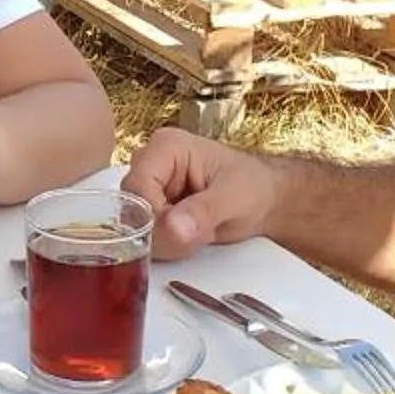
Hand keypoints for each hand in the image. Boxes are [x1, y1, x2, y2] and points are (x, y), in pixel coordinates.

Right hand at [121, 129, 274, 257]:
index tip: (180, 232)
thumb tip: (174, 226)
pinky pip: (144, 236)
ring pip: (133, 226)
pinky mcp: (151, 209)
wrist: (264, 201)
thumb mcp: (235, 197)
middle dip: (162, 232)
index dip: (153, 216)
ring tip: (200, 233)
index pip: (137, 186)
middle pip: (130, 208)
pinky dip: (166, 246)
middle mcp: (150, 164)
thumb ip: (204, 211)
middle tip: (197, 235)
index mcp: (167, 147)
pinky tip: (190, 238)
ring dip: (166, 241)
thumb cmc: (254, 187)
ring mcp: (148, 188)